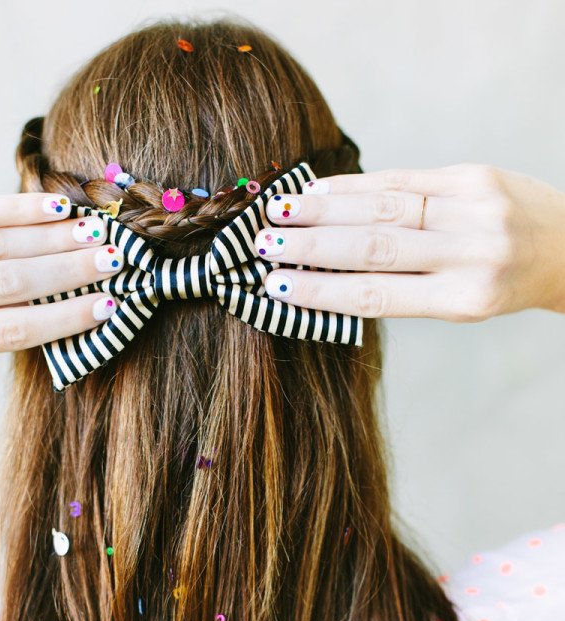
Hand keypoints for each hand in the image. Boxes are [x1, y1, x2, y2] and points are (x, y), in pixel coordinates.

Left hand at [0, 192, 122, 355]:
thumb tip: (55, 313)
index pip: (11, 330)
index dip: (62, 320)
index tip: (107, 308)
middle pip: (8, 282)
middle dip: (66, 271)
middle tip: (114, 260)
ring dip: (52, 238)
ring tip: (96, 234)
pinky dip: (16, 208)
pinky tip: (56, 208)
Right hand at [257, 164, 564, 319]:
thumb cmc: (505, 282)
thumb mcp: (465, 300)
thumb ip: (409, 285)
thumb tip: (331, 271)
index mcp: (465, 299)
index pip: (378, 295)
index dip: (322, 290)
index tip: (276, 287)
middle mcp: (471, 253)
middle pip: (375, 247)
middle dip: (312, 246)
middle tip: (262, 245)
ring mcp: (474, 209)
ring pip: (385, 207)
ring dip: (325, 209)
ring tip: (278, 212)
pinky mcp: (474, 175)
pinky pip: (406, 178)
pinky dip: (359, 183)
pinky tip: (322, 188)